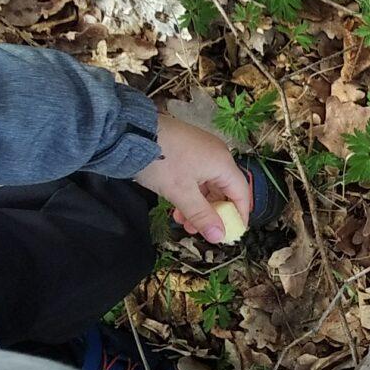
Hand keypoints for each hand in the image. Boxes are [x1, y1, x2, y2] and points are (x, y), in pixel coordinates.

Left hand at [134, 115, 250, 243]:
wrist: (129, 131)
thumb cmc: (161, 161)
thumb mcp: (180, 192)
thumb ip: (202, 216)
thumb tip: (219, 237)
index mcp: (222, 163)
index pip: (241, 193)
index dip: (239, 215)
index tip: (231, 233)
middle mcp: (217, 154)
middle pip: (224, 190)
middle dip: (212, 213)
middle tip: (198, 230)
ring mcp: (201, 150)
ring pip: (207, 184)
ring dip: (198, 205)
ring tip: (181, 220)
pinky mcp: (186, 149)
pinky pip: (196, 175)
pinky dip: (189, 192)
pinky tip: (175, 203)